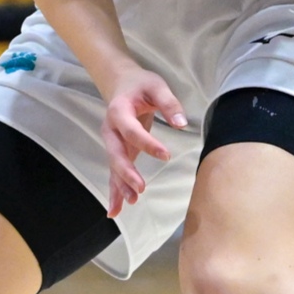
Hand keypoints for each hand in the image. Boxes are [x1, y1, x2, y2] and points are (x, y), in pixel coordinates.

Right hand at [101, 68, 186, 216]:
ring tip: (130, 202)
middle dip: (126, 173)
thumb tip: (182, 124)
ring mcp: (112, 142)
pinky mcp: (117, 151)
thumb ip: (169, 104)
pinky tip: (114, 211)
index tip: (166, 155)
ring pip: (113, 167)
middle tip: (140, 188)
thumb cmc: (140, 84)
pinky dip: (114, 192)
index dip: (148, 144)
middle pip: (116, 154)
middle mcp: (110, 129)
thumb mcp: (156, 86)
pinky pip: (113, 173)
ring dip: (120, 186)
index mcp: (119, 111)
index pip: (132, 131)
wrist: (120, 83)